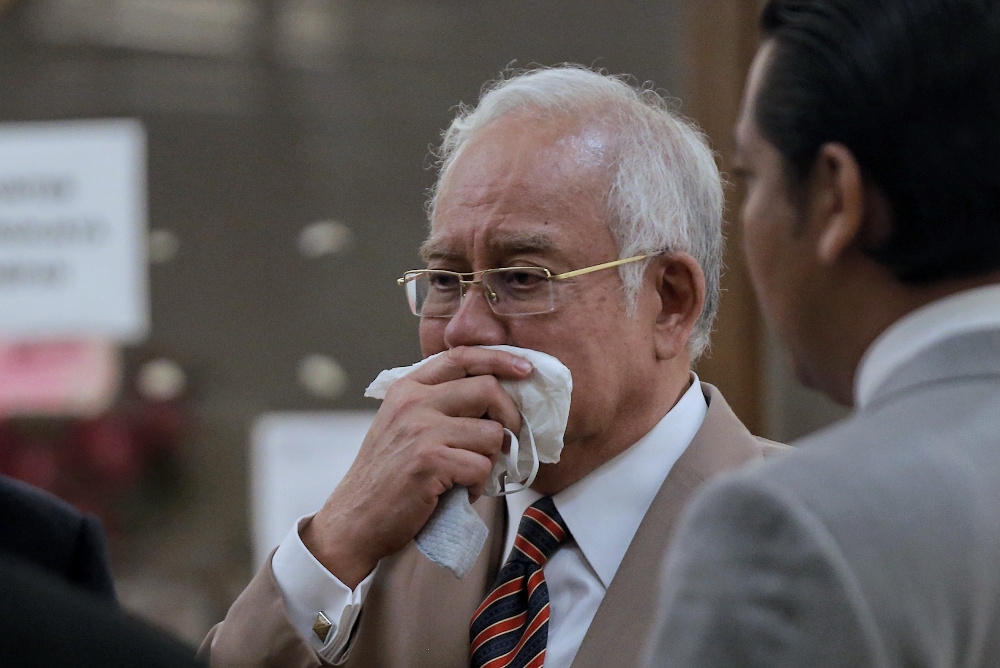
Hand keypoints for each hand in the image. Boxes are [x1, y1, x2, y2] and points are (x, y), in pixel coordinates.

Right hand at [302, 346, 531, 587]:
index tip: (524, 368)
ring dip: (490, 460)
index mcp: (407, 388)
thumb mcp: (403, 426)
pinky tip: (458, 492)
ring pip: (491, 433)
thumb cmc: (388, 477)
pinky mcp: (430, 460)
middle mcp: (413, 402)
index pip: (461, 356)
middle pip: (487, 389)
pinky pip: (482, 467)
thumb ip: (438, 405)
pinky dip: (478, 485)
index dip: (499, 358)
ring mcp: (421, 429)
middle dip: (508, 417)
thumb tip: (496, 397)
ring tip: (467, 475)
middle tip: (505, 442)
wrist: (354, 520)